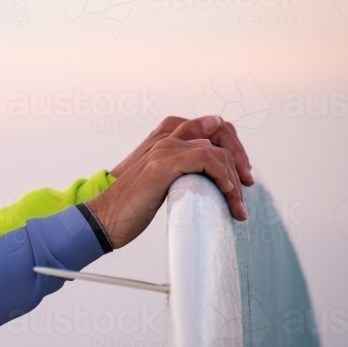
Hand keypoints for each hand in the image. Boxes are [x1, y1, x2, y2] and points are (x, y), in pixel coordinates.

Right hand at [88, 136, 247, 249]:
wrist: (104, 218)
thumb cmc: (131, 206)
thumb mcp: (162, 183)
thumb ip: (182, 170)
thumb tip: (211, 177)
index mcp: (165, 138)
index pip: (213, 128)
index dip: (234, 150)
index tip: (241, 180)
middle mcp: (165, 138)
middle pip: (221, 133)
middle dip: (240, 162)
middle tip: (243, 192)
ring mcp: (164, 149)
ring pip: (217, 151)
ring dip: (233, 180)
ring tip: (236, 205)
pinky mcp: (163, 164)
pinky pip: (206, 159)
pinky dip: (222, 176)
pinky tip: (225, 194)